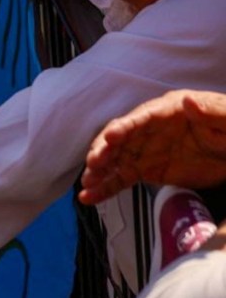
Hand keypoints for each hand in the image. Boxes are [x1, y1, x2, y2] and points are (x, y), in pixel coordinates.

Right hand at [79, 90, 225, 203]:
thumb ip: (210, 111)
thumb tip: (188, 101)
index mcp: (168, 111)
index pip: (141, 118)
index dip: (124, 127)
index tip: (110, 137)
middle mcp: (148, 129)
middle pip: (120, 138)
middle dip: (104, 150)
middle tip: (94, 164)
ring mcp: (144, 150)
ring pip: (115, 160)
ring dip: (99, 170)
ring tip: (87, 183)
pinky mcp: (145, 170)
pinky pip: (121, 179)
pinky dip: (105, 188)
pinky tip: (90, 197)